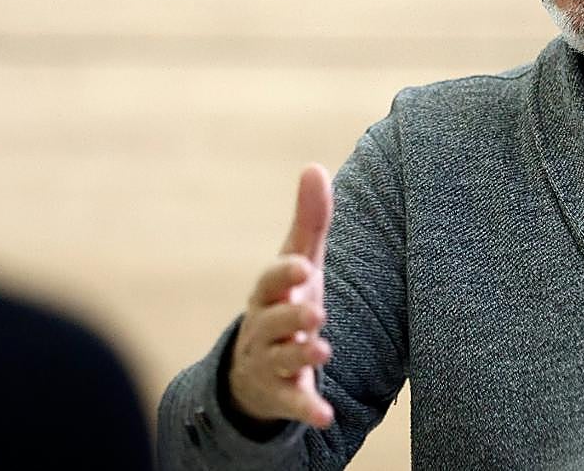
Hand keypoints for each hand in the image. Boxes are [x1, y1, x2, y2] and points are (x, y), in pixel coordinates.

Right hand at [229, 164, 334, 427]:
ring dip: (301, 355)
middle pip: (275, 320)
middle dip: (293, 317)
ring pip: (282, 358)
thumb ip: (309, 220)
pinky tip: (325, 416)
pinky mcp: (282, 393)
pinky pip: (292, 401)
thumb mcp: (299, 262)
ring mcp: (270, 361)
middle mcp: (264, 327)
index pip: (272, 280)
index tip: (304, 265)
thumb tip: (314, 167)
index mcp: (270, 293)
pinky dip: (307, 408)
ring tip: (323, 350)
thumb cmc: (286, 301)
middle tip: (316, 314)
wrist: (257, 366)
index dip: (286, 274)